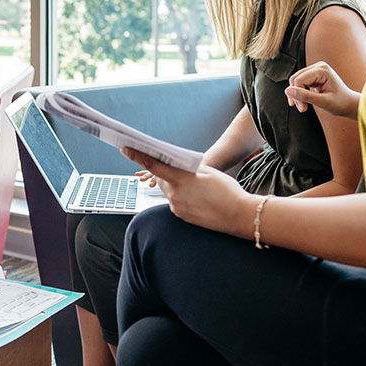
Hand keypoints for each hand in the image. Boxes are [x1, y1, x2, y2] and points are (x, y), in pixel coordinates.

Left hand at [124, 147, 254, 235]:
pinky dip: (181, 196)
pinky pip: (176, 202)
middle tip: (173, 165)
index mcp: (181, 179)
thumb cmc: (227, 191)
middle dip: (164, 172)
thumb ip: (188, 168)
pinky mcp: (182, 216)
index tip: (125, 149)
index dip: (137, 156)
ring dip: (174, 184)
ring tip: (193, 184)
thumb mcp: (208, 171)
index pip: (153, 165)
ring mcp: (177, 207)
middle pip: (161, 178)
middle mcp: (175, 195)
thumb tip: (178, 168)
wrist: (239, 216)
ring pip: (169, 191)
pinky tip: (196, 196)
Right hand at [285, 61, 360, 118]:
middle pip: (295, 79)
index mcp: (322, 70)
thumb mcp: (323, 102)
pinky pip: (299, 83)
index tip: (302, 108)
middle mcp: (318, 66)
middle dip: (296, 95)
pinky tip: (304, 101)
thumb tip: (287, 91)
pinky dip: (299, 93)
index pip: (299, 80)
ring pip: (295, 81)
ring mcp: (315, 70)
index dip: (297, 95)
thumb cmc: (340, 103)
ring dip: (296, 95)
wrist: (348, 104)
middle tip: (302, 108)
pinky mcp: (312, 75)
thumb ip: (305, 96)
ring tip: (303, 106)